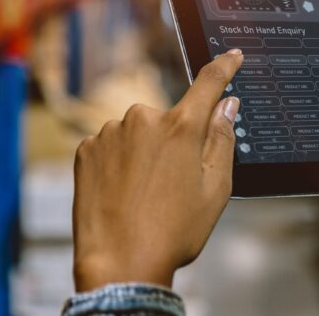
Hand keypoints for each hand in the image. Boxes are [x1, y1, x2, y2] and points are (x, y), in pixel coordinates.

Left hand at [72, 49, 243, 291]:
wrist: (119, 263)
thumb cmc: (172, 232)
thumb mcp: (215, 189)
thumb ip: (222, 139)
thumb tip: (227, 106)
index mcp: (182, 128)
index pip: (209, 84)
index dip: (224, 67)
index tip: (232, 55)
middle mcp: (144, 119)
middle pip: (168, 119)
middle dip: (173, 142)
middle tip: (172, 184)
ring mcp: (111, 132)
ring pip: (137, 134)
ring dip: (142, 154)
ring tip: (142, 196)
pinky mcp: (86, 148)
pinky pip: (110, 146)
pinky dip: (118, 163)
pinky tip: (121, 193)